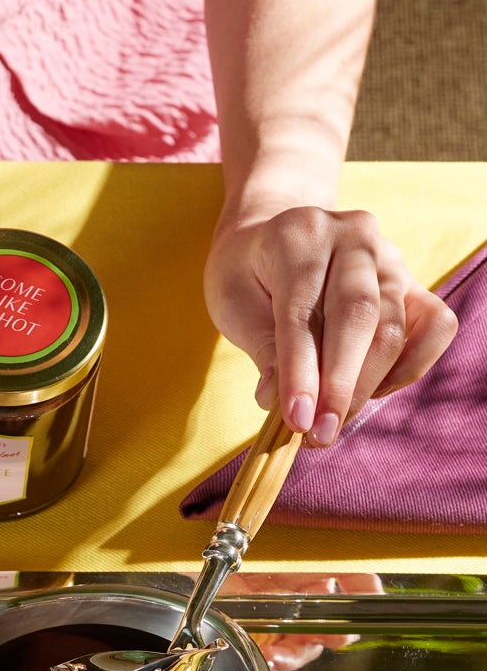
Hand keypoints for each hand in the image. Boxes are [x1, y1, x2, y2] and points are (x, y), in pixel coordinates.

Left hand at [204, 207, 457, 444]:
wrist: (276, 238)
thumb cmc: (250, 274)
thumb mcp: (234, 302)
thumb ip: (261, 348)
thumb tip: (280, 403)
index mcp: (299, 236)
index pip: (303, 312)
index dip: (300, 372)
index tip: (297, 421)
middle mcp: (353, 237)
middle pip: (360, 318)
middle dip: (340, 386)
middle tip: (320, 435)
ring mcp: (390, 258)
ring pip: (393, 328)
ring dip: (366, 387)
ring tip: (333, 423)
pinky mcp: (413, 283)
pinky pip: (434, 326)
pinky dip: (410, 366)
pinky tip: (372, 390)